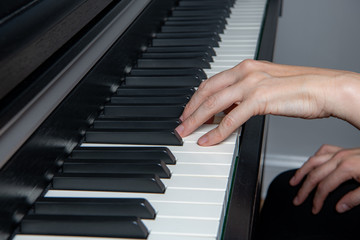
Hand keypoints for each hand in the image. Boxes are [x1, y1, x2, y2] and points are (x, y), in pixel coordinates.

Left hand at [175, 59, 359, 145]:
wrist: (325, 88)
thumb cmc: (300, 88)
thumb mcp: (266, 87)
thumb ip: (245, 95)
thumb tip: (229, 109)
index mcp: (246, 67)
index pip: (211, 83)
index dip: (196, 98)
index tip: (188, 111)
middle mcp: (245, 72)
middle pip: (207, 92)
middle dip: (190, 110)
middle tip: (180, 124)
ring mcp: (251, 84)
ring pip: (214, 104)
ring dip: (196, 120)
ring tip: (185, 132)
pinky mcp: (259, 99)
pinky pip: (231, 119)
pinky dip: (216, 132)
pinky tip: (208, 140)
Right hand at [290, 144, 359, 213]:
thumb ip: (354, 199)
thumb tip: (338, 207)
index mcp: (347, 168)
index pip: (324, 186)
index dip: (317, 200)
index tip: (315, 208)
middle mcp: (340, 158)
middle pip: (315, 174)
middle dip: (304, 189)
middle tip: (298, 199)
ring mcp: (340, 152)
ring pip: (314, 160)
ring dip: (302, 171)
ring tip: (294, 181)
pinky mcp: (343, 150)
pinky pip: (323, 151)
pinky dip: (314, 158)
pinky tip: (311, 164)